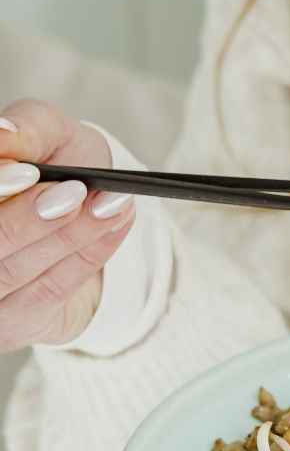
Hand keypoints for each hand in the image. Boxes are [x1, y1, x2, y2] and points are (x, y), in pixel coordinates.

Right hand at [0, 99, 134, 350]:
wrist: (86, 211)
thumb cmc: (57, 164)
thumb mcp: (50, 134)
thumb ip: (29, 128)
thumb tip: (5, 134)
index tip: (27, 172)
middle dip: (27, 219)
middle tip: (74, 192)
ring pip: (15, 270)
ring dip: (68, 236)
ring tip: (110, 204)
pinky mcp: (13, 322)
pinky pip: (50, 291)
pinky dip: (87, 254)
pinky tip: (117, 222)